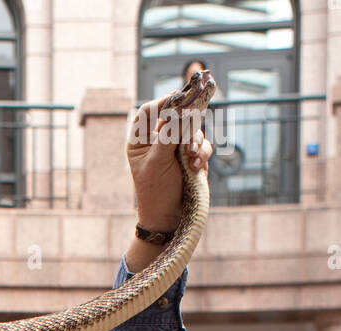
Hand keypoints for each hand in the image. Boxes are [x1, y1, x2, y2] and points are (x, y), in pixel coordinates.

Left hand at [126, 96, 212, 231]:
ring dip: (195, 141)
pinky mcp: (193, 157)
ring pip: (192, 130)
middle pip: (175, 115)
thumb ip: (169, 135)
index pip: (149, 111)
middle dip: (185, 121)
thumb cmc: (156, 192)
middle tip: (194, 116)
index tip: (177, 98)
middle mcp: (158, 141)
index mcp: (140, 141)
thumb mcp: (159, 162)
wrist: (169, 219)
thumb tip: (180, 111)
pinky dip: (202, 154)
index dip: (162, 102)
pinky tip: (196, 167)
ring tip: (191, 157)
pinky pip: (202, 145)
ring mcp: (177, 148)